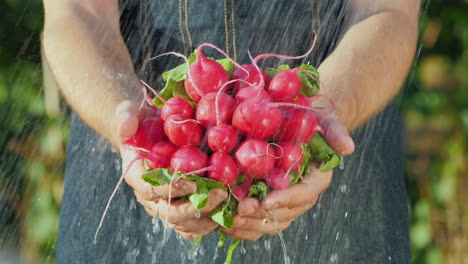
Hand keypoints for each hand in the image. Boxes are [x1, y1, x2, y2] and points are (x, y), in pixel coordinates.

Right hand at [116, 100, 226, 239]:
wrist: (151, 133)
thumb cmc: (142, 122)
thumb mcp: (129, 113)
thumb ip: (126, 118)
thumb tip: (125, 130)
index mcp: (137, 177)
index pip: (150, 191)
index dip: (170, 189)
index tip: (191, 182)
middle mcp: (150, 197)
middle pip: (170, 213)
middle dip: (194, 208)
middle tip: (219, 194)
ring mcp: (166, 204)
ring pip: (183, 224)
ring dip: (205, 219)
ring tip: (227, 205)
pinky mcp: (181, 206)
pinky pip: (193, 225)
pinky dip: (208, 223)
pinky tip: (227, 213)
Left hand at [222, 113, 354, 239]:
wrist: (294, 125)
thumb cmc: (309, 121)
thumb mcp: (324, 120)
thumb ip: (336, 132)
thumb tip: (348, 148)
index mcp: (316, 179)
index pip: (305, 194)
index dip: (287, 199)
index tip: (267, 201)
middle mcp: (301, 195)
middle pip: (285, 213)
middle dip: (262, 213)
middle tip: (241, 208)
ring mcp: (284, 202)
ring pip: (270, 222)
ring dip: (250, 223)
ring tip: (229, 217)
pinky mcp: (267, 204)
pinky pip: (257, 223)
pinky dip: (242, 226)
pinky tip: (225, 221)